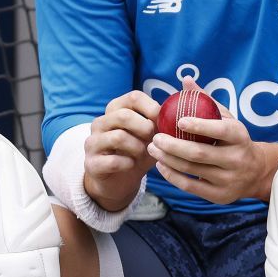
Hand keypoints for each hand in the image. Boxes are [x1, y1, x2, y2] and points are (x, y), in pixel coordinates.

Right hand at [82, 91, 160, 212]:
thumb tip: (186, 101)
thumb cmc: (139, 151)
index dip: (153, 108)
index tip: (162, 123)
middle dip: (145, 128)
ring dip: (138, 148)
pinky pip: (113, 160)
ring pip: (118, 137)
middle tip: (154, 140)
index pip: (134, 96)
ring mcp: (93, 142)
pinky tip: (131, 165)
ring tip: (142, 153)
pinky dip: (127, 163)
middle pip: (124, 115)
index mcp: (116, 109)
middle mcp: (101, 122)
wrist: (119, 179)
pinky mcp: (91, 163)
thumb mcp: (152, 134)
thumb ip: (163, 120)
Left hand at [148, 100, 277, 204]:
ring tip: (152, 148)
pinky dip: (172, 175)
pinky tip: (161, 165)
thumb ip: (206, 101)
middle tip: (155, 137)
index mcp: (240, 137)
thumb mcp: (227, 119)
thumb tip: (186, 80)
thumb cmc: (234, 140)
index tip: (179, 120)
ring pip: (192, 169)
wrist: (256, 172)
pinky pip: (190, 186)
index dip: (200, 126)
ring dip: (167, 159)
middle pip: (200, 153)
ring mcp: (229, 180)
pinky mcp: (219, 195)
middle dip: (173, 145)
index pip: (220, 131)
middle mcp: (237, 160)